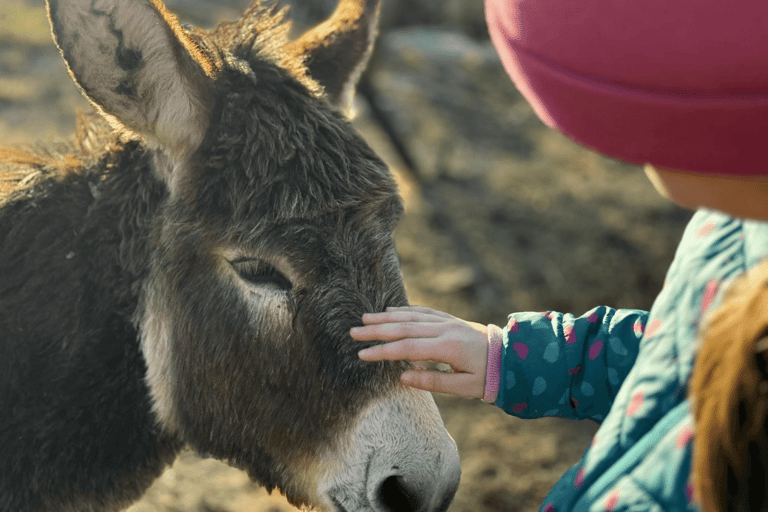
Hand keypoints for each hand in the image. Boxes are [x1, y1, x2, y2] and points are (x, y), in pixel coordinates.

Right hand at [351, 306, 488, 398]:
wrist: (514, 357)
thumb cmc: (490, 377)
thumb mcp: (465, 388)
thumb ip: (433, 382)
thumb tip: (402, 378)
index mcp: (448, 348)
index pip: (408, 348)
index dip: (383, 351)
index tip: (362, 355)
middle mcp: (446, 330)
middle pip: (404, 328)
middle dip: (377, 331)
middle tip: (354, 332)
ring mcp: (448, 322)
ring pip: (412, 316)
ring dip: (387, 317)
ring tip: (365, 319)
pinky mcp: (451, 319)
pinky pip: (424, 311)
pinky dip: (405, 310)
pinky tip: (391, 311)